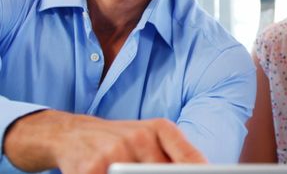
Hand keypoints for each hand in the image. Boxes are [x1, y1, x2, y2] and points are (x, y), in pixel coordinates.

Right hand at [3, 110, 205, 173]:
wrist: (73, 134)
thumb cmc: (120, 140)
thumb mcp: (150, 137)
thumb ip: (173, 154)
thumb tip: (200, 168)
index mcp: (160, 129)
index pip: (188, 157)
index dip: (197, 169)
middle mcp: (139, 137)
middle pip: (164, 173)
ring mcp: (115, 153)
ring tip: (126, 171)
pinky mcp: (91, 169)